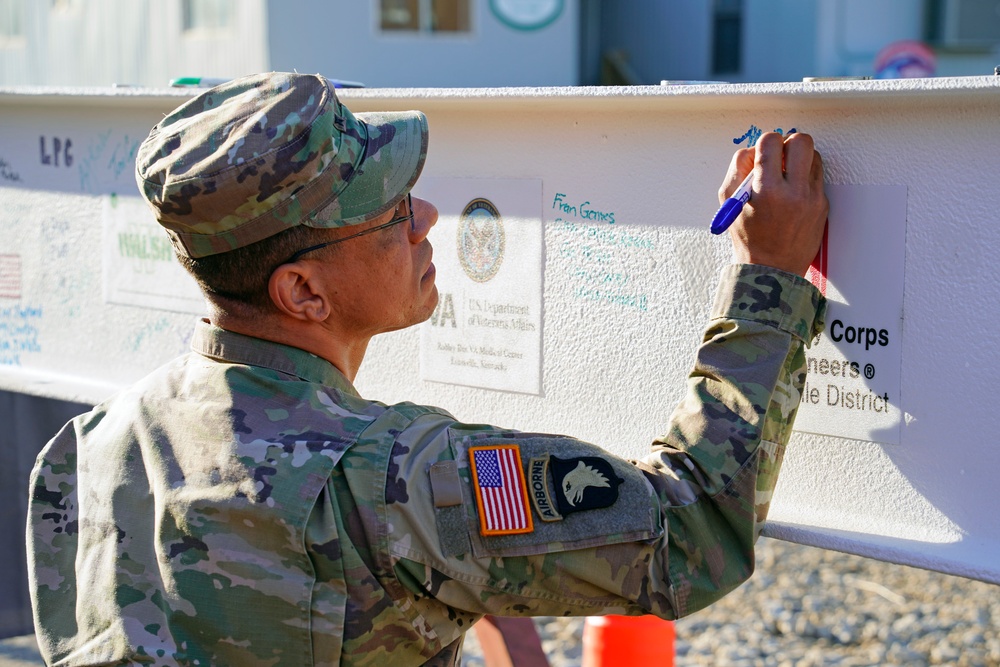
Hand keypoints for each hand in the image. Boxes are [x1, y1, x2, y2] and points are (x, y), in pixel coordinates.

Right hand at [719, 132, 828, 276]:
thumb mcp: (729, 203)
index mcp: (767, 190)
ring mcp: (813, 198)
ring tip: (787, 174)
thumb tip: (754, 150)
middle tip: (780, 156)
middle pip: (801, 141)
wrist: (772, 268)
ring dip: (799, 159)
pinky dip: (805, 176)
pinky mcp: (823, 204)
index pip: (771, 142)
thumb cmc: (749, 238)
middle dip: (788, 143)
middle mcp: (794, 192)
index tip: (763, 153)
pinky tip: (794, 190)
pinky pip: (818, 175)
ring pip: (814, 155)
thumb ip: (738, 169)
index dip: (765, 143)